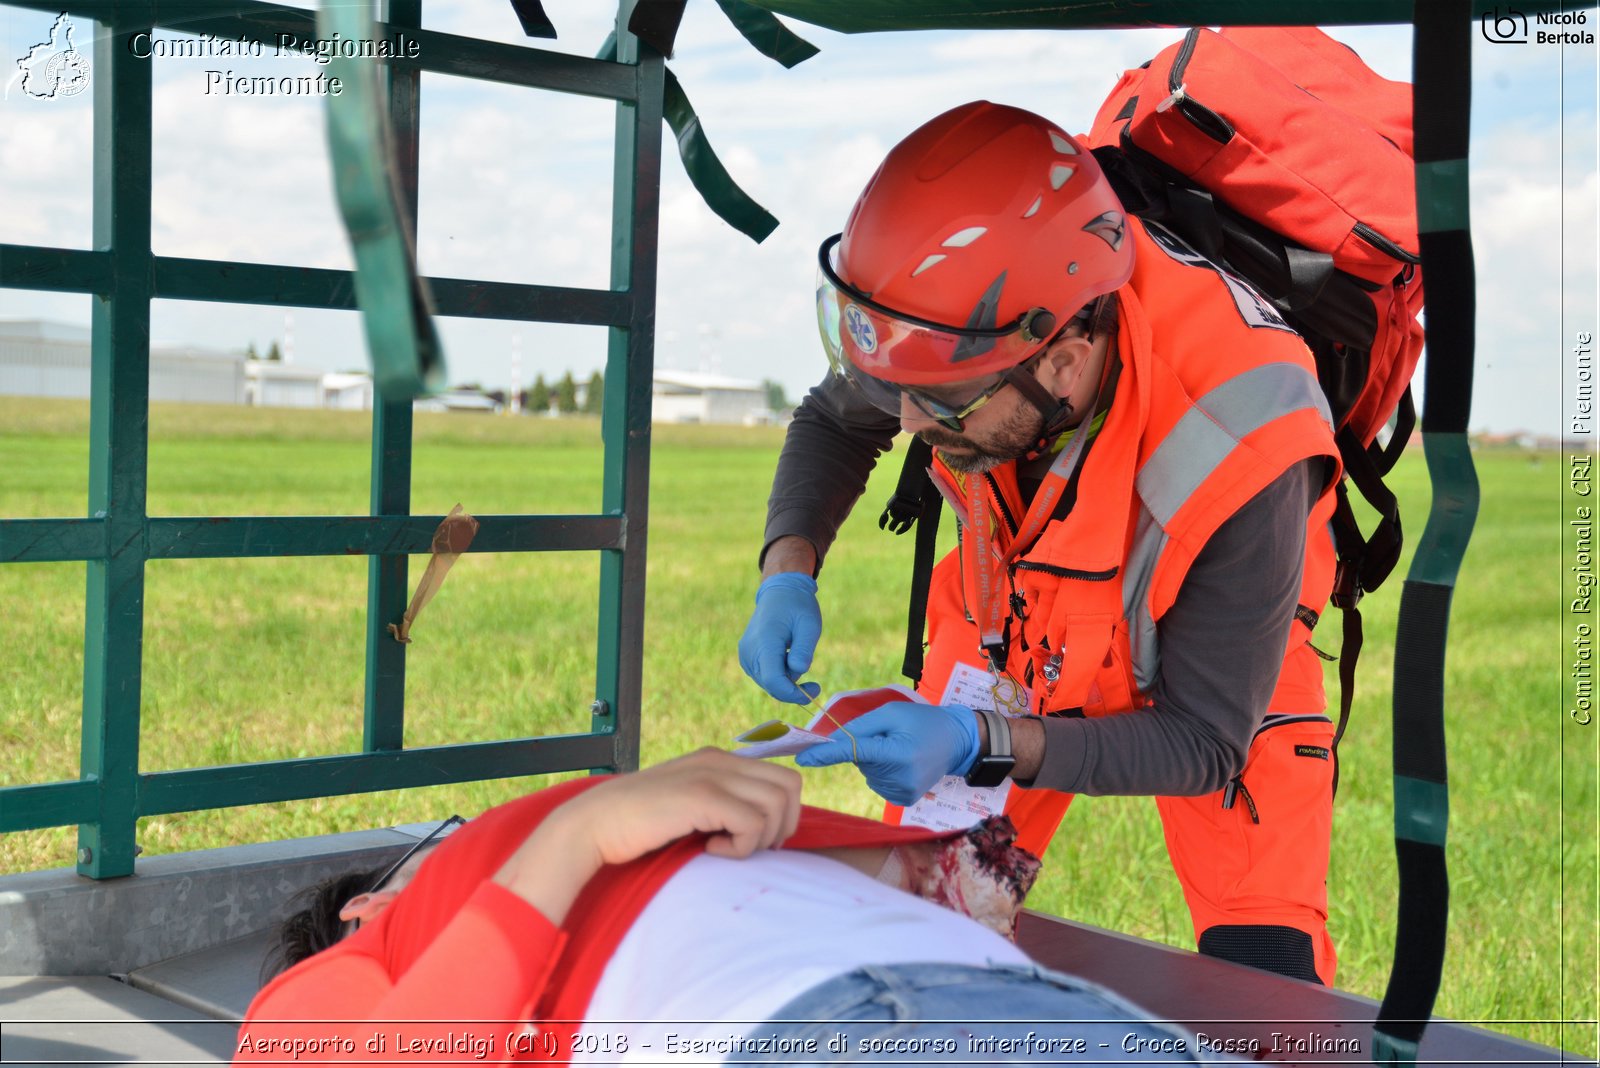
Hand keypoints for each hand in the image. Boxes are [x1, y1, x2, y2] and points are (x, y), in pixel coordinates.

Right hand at [495, 750, 801, 923]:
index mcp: (717, 759)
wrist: (593, 825)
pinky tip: (710, 850)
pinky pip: (753, 823)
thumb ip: (719, 804)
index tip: (756, 840)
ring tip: (726, 848)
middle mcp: (719, 760)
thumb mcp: (687, 806)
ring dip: (761, 837)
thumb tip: (762, 829)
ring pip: (778, 804)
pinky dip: (740, 847)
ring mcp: (711, 774)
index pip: (783, 777)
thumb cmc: (639, 826)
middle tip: (750, 848)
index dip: (782, 814)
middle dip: (782, 825)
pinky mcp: (702, 796)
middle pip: (791, 786)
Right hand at [738, 572, 822, 704]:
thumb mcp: (809, 624)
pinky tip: (787, 656)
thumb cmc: (797, 606)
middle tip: (815, 684)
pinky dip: (779, 674)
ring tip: (797, 656)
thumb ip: (804, 648)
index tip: (814, 691)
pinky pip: (764, 676)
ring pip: (768, 683)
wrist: (779, 591)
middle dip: (793, 688)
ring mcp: (745, 655)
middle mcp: (749, 652)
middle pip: (771, 685)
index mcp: (764, 642)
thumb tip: (799, 670)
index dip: (793, 693)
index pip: (773, 680)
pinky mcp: (746, 658)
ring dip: (786, 680)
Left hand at [795, 702, 980, 805]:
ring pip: (866, 772)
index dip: (827, 755)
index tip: (803, 759)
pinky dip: (882, 771)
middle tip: (892, 737)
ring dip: (874, 760)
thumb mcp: (893, 712)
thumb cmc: (923, 721)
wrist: (958, 742)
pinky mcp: (904, 800)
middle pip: (860, 761)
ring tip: (901, 749)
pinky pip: (876, 782)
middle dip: (865, 747)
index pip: (855, 753)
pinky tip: (902, 763)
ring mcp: (903, 792)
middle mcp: (900, 777)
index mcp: (898, 752)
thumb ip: (861, 726)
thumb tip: (833, 742)